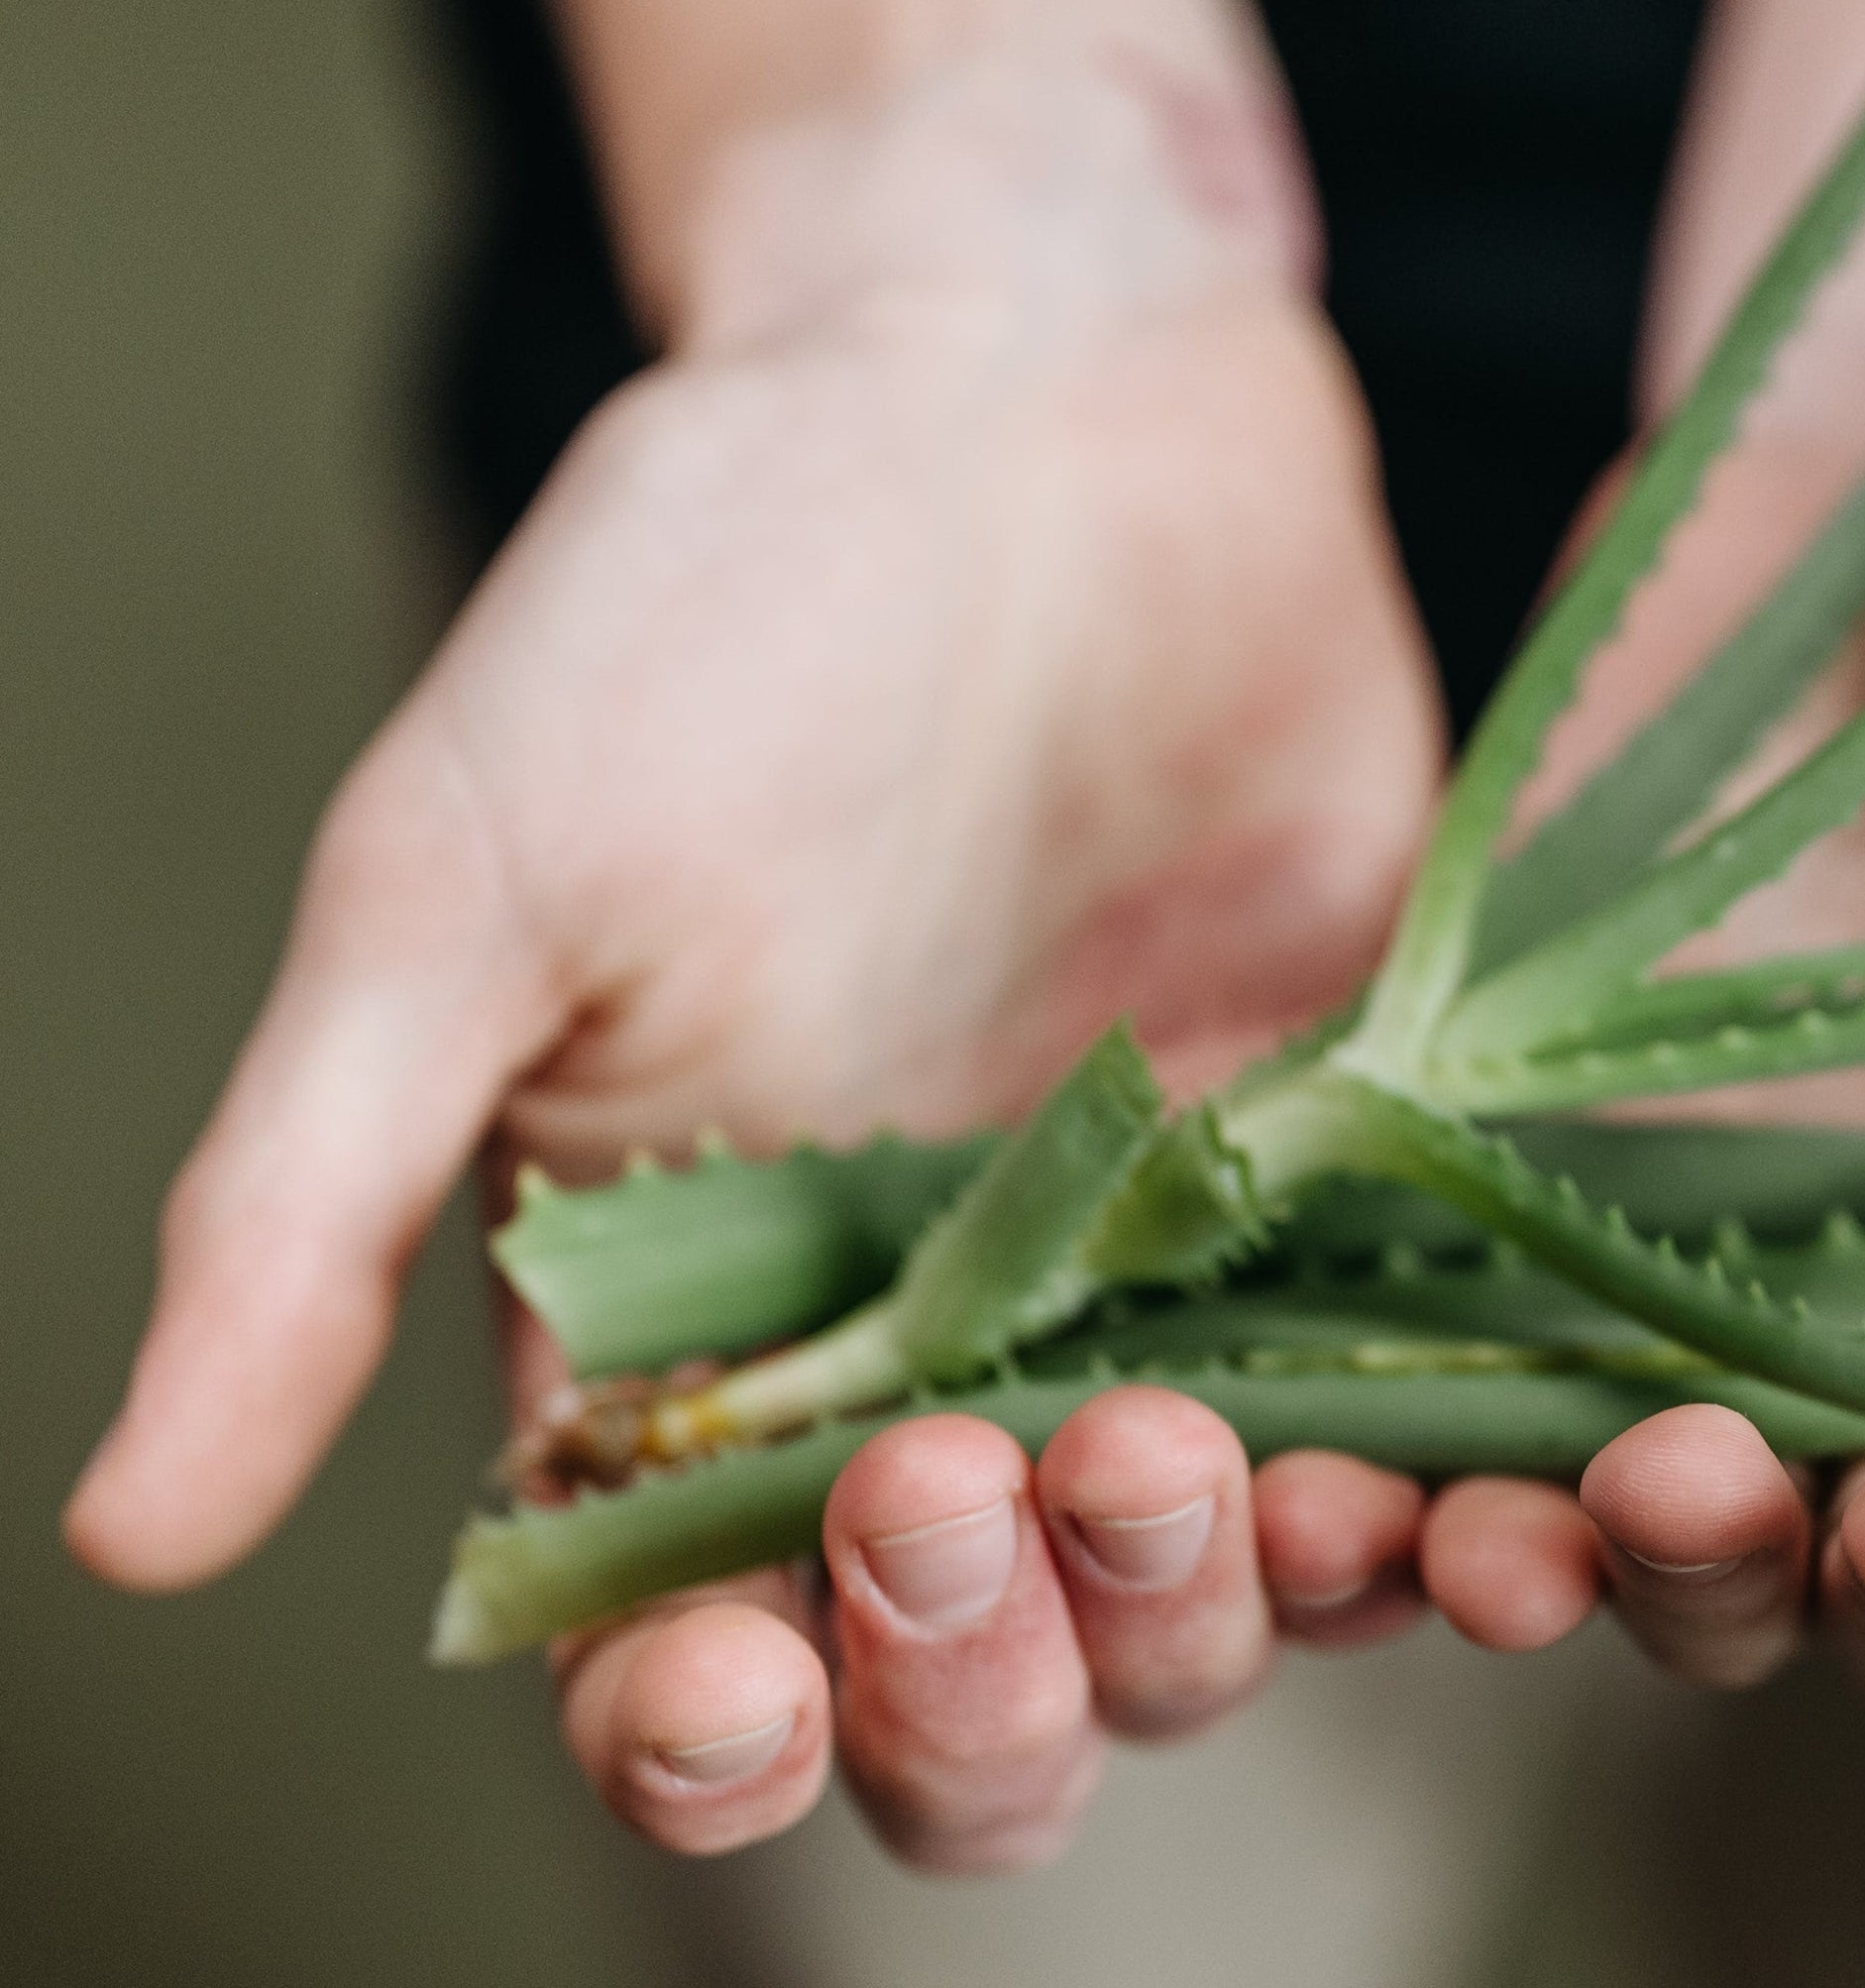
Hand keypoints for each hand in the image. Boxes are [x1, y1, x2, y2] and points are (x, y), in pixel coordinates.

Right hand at [62, 76, 1446, 1862]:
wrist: (1028, 376)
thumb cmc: (700, 598)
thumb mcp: (465, 885)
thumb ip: (311, 1206)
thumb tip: (124, 1524)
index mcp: (689, 1328)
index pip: (699, 1646)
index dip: (720, 1724)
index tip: (741, 1679)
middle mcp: (939, 1338)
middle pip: (989, 1668)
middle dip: (991, 1667)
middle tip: (986, 1489)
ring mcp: (1171, 1261)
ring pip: (1221, 1577)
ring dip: (1225, 1602)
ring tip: (1226, 1472)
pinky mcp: (1365, 1160)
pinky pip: (1429, 1391)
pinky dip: (1459, 1479)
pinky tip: (1491, 1471)